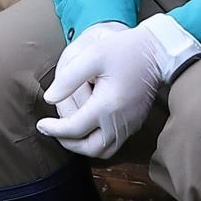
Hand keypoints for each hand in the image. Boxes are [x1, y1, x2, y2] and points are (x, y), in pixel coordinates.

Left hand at [37, 16, 197, 159]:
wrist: (159, 51)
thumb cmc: (124, 49)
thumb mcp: (92, 55)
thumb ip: (68, 78)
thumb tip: (49, 98)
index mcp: (108, 106)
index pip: (74, 129)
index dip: (54, 129)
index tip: (41, 125)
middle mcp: (121, 121)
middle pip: (89, 148)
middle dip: (67, 143)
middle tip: (52, 131)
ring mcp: (130, 124)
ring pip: (103, 151)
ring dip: (83, 146)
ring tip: (67, 132)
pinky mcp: (135, 122)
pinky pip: (114, 143)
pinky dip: (97, 142)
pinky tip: (86, 128)